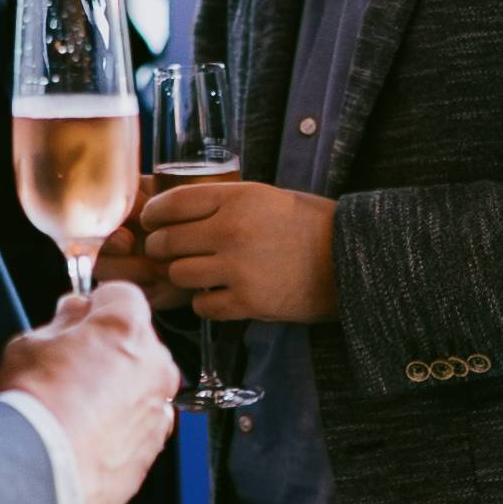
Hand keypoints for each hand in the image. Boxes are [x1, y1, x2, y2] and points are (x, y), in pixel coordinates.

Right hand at [0, 283, 175, 503]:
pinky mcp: (152, 450)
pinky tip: (85, 436)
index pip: (121, 294)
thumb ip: (61, 322)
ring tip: (75, 408)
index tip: (78, 317)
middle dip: (110, 349)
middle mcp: (154, 366)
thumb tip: (73, 313)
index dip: (95, 305)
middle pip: (137, 342)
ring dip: (118, 390)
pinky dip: (120, 428)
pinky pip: (140, 426)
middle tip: (69, 366)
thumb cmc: (32, 409)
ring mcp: (158, 411)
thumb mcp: (28, 344)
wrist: (38, 475)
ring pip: (142, 386)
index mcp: (126, 328)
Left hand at [125, 175, 336, 324]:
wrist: (350, 260)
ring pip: (178, 274)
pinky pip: (202, 305)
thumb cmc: (310, 225)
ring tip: (199, 273)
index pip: (172, 203)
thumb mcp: (266, 198)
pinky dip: (205, 302)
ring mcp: (238, 268)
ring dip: (183, 276)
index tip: (151, 222)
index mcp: (237, 198)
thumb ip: (224, 203)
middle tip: (169, 252)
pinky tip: (219, 295)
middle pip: (167, 241)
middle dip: (162, 248)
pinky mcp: (248, 302)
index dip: (154, 214)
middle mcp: (232, 231)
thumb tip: (180, 213)